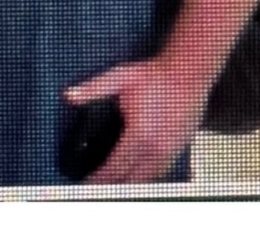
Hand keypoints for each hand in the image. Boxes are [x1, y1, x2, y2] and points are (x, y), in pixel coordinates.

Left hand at [63, 57, 206, 183]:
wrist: (190, 70)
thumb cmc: (157, 74)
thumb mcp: (122, 76)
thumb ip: (93, 88)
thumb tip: (69, 96)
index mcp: (140, 134)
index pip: (114, 169)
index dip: (97, 180)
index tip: (85, 184)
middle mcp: (156, 148)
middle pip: (130, 181)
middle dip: (111, 187)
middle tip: (95, 188)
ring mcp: (171, 151)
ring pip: (147, 181)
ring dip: (129, 185)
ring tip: (113, 186)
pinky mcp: (180, 149)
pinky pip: (161, 174)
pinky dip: (147, 179)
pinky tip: (137, 176)